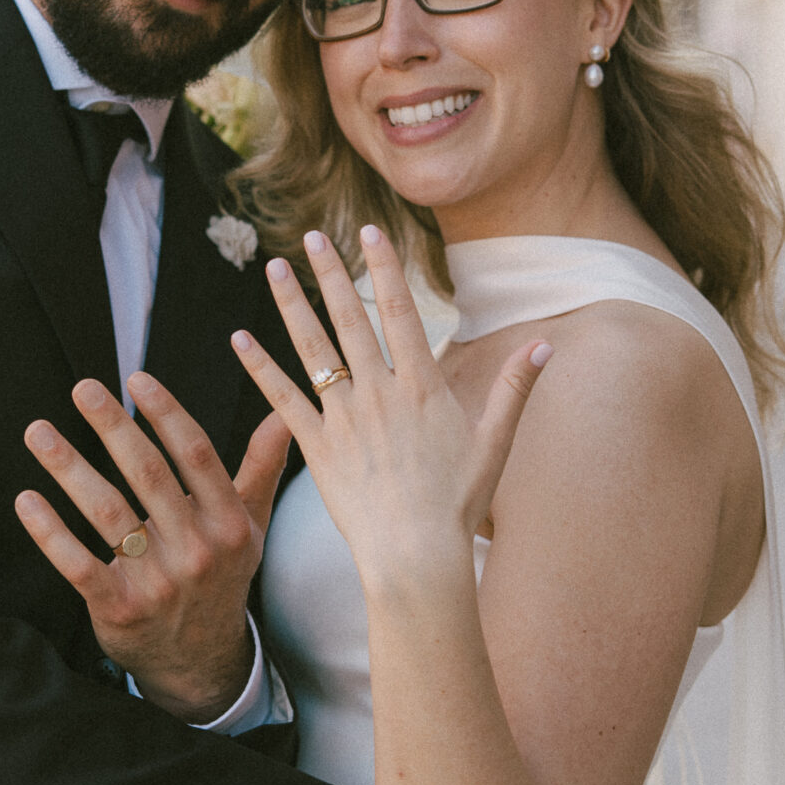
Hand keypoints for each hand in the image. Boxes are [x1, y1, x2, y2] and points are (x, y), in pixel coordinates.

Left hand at [15, 372, 289, 722]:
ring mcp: (157, 582)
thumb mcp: (251, 526)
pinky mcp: (119, 608)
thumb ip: (262, 467)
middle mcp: (196, 550)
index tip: (137, 380)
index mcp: (229, 524)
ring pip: (107, 512)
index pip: (196, 456)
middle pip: (148, 475)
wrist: (201, 662)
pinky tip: (27, 499)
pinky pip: (78, 564)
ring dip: (69, 467)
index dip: (166, 414)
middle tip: (82, 388)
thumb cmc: (221, 578)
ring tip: (38, 432)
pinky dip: (50, 532)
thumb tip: (284, 413)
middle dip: (112, 426)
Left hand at [230, 226, 548, 592]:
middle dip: (332, 274)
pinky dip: (259, 368)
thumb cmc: (458, 504)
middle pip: (351, 320)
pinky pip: (282, 401)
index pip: (401, 312)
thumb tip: (545, 345)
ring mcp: (344, 420)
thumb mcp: (495, 443)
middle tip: (311, 236)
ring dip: (292, 306)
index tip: (370, 230)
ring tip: (275, 268)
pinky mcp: (317, 449)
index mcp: (422, 387)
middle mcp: (380, 394)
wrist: (415, 555)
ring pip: (313, 350)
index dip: (385, 267)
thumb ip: (514, 388)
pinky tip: (239, 339)